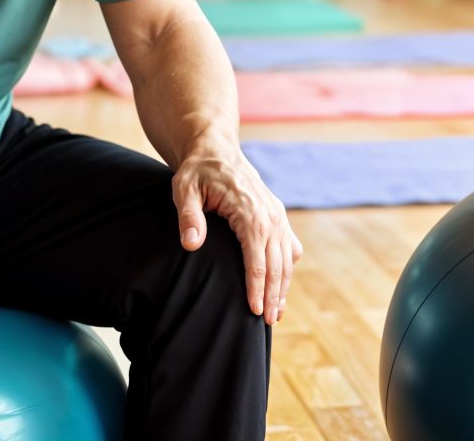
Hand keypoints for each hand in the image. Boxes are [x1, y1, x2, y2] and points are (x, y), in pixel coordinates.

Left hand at [172, 143, 303, 324]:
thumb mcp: (184, 189)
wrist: (215, 150)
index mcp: (250, 210)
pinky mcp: (277, 216)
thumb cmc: (197, 172)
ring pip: (286, 258)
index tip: (254, 311)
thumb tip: (191, 244)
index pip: (257, 257)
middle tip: (267, 323)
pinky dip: (287, 269)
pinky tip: (280, 288)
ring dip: (283, 286)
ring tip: (276, 314)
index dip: (256, 286)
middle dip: (273, 294)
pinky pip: (289, 247)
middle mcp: (270, 214)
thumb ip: (188, 217)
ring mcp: (277, 215)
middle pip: (276, 262)